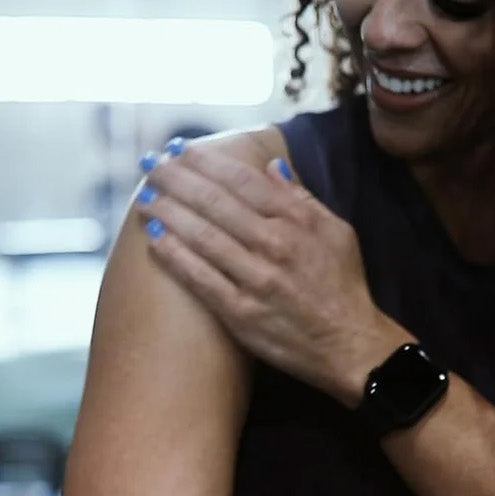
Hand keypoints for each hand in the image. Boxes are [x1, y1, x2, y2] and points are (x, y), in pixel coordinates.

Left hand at [133, 139, 404, 402]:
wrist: (350, 346)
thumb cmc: (343, 287)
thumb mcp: (337, 232)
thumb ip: (302, 197)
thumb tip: (271, 164)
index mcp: (296, 221)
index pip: (242, 181)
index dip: (206, 162)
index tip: (180, 149)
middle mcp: (274, 245)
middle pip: (216, 203)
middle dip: (177, 180)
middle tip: (149, 165)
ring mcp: (256, 280)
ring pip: (204, 237)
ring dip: (169, 213)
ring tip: (145, 197)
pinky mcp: (242, 313)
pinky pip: (202, 280)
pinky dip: (176, 257)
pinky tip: (155, 241)